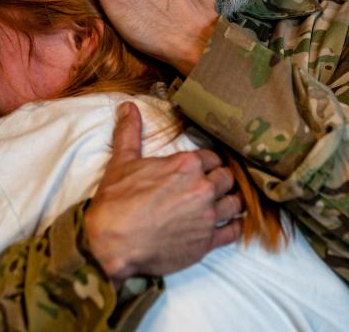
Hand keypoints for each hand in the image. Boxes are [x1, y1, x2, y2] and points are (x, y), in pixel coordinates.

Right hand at [85, 102, 242, 281]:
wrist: (113, 243)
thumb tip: (128, 106)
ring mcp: (208, 216)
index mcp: (187, 165)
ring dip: (232, 200)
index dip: (208, 161)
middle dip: (222, 178)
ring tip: (227, 201)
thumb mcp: (122, 161)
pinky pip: (234, 231)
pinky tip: (233, 222)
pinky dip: (236, 225)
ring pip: (235, 202)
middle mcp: (203, 188)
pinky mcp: (207, 242)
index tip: (205, 166)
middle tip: (216, 183)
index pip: (211, 157)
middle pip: (226, 178)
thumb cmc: (116, 201)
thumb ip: (130, 132)